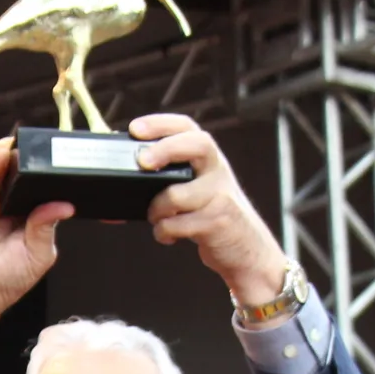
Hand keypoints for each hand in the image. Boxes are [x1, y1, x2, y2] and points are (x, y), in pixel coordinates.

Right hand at [0, 139, 74, 364]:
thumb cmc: (5, 280)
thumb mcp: (38, 255)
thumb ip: (47, 227)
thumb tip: (64, 205)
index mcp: (35, 219)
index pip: (48, 191)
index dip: (57, 178)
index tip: (71, 164)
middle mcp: (16, 207)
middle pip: (29, 175)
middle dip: (39, 162)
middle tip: (52, 150)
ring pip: (8, 170)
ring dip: (17, 155)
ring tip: (27, 143)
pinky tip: (5, 153)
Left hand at [132, 114, 287, 302]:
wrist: (248, 250)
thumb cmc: (212, 216)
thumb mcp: (197, 189)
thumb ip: (172, 177)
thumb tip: (126, 172)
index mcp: (208, 158)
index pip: (188, 127)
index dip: (161, 123)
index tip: (135, 128)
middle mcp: (218, 171)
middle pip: (196, 144)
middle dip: (164, 149)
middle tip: (142, 162)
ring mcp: (220, 196)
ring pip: (175, 194)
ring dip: (155, 210)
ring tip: (156, 218)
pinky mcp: (218, 222)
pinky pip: (177, 224)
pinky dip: (163, 232)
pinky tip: (168, 235)